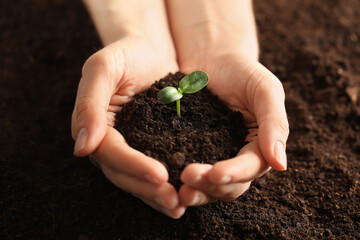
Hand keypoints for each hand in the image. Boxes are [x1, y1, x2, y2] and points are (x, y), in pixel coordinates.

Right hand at [71, 36, 184, 217]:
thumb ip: (89, 103)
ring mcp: (130, 147)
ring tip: (180, 206)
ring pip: (138, 180)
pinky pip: (155, 171)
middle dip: (147, 188)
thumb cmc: (126, 54)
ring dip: (157, 196)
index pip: (111, 153)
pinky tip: (185, 198)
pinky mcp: (151, 147)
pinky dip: (167, 186)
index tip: (158, 175)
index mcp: (95, 126)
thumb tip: (82, 147)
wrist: (150, 51)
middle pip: (123, 173)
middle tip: (173, 200)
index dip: (133, 166)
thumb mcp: (104, 67)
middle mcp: (109, 142)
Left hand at [178, 53, 288, 205]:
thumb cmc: (242, 71)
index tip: (216, 174)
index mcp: (259, 145)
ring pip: (208, 185)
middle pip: (229, 184)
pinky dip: (178, 178)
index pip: (251, 167)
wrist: (211, 58)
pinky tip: (165, 180)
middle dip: (211, 186)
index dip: (235, 174)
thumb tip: (281, 165)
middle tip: (188, 177)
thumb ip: (275, 123)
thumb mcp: (264, 89)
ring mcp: (213, 156)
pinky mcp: (191, 151)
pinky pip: (186, 169)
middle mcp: (237, 156)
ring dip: (196, 191)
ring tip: (178, 191)